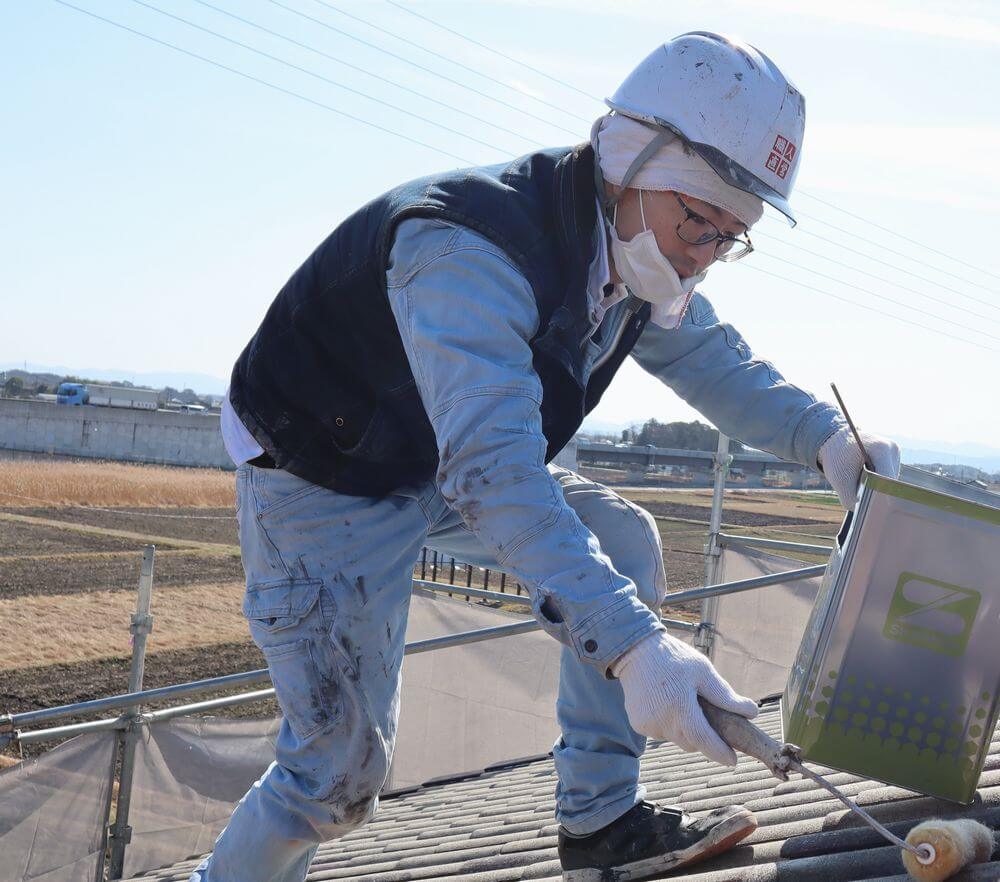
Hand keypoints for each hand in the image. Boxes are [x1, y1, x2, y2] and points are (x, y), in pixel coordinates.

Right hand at [613, 631, 757, 765]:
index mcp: (679, 705)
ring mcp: (648, 724)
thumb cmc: (674, 658)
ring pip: (676, 738)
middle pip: (691, 742)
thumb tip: (752, 713)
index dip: (719, 752)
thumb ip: (725, 695)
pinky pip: (661, 732)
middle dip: (702, 736)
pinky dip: (668, 724)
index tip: (733, 760)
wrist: (635, 651)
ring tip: (682, 703)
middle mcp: (661, 720)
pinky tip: (665, 703)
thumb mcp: (702, 670)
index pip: (703, 739)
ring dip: (684, 729)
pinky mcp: (638, 725)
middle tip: (707, 717)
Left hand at [818, 427, 899, 508]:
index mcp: (882, 448)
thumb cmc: (836, 456)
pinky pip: (888, 476)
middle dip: (878, 493)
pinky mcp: (891, 457)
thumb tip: (861, 512)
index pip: (887, 479)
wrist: (834, 440)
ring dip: (877, 488)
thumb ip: (849, 497)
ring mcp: (894, 452)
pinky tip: (866, 483)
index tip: (871, 509)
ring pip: (890, 480)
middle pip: (891, 481)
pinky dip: (877, 483)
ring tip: (862, 489)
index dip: (880, 495)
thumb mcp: (838, 477)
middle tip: (866, 505)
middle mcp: (892, 448)